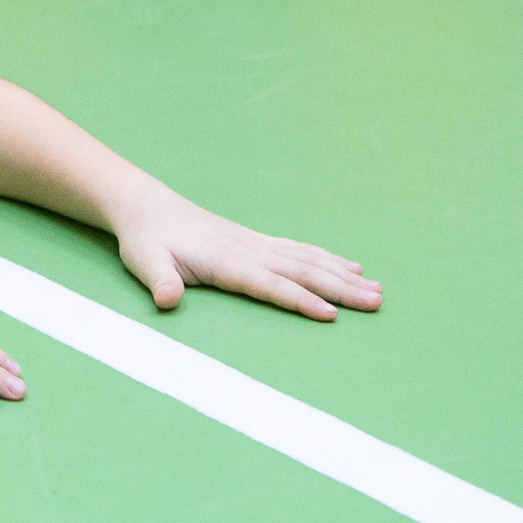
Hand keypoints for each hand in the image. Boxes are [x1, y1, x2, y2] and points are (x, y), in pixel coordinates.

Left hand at [112, 196, 381, 320]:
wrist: (146, 207)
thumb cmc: (145, 240)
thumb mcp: (145, 262)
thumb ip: (159, 281)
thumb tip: (167, 299)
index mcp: (226, 261)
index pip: (271, 285)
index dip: (300, 300)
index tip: (332, 314)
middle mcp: (249, 250)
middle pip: (302, 271)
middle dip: (341, 289)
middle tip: (377, 303)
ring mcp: (256, 244)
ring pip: (309, 260)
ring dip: (344, 275)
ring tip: (377, 289)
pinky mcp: (257, 241)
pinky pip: (300, 250)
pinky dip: (329, 258)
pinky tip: (351, 266)